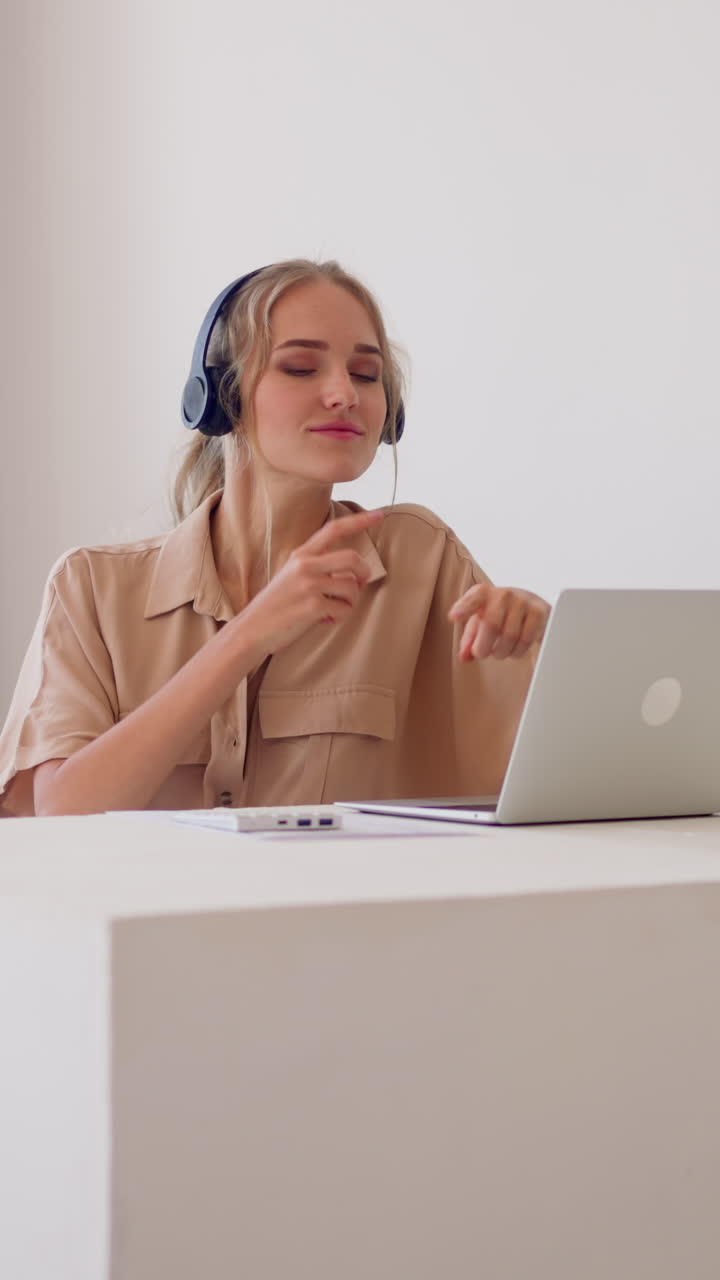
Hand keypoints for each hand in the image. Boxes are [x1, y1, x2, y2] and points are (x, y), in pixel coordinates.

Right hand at [235, 509, 383, 658]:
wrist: (251, 630)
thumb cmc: (276, 606)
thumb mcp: (291, 576)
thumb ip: (316, 567)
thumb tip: (352, 573)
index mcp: (301, 555)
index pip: (334, 529)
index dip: (359, 521)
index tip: (379, 514)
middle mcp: (305, 565)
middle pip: (352, 557)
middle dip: (363, 573)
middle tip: (358, 586)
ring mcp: (309, 584)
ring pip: (352, 586)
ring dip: (349, 602)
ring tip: (332, 610)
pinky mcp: (313, 605)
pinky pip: (345, 609)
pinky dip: (340, 617)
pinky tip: (324, 620)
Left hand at [448, 585, 549, 661]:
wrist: (529, 605)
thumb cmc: (498, 616)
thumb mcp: (479, 625)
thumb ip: (470, 641)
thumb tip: (464, 657)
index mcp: (483, 594)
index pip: (473, 599)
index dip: (463, 608)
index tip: (453, 617)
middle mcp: (504, 594)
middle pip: (492, 624)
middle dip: (484, 647)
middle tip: (482, 654)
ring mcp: (523, 601)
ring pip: (510, 636)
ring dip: (502, 651)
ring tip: (499, 652)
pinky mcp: (539, 612)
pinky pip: (526, 639)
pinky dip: (517, 651)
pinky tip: (514, 650)